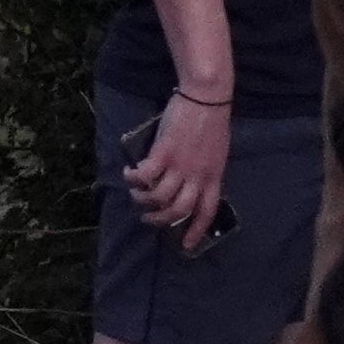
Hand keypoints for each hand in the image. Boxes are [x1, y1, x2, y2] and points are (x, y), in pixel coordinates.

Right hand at [124, 91, 234, 252]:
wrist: (207, 97)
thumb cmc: (211, 121)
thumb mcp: (215, 152)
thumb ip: (205, 169)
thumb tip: (188, 182)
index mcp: (214, 176)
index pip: (207, 211)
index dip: (196, 230)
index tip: (187, 246)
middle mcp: (198, 176)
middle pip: (179, 210)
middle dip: (161, 220)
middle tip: (148, 217)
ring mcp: (181, 166)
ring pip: (159, 196)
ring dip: (143, 199)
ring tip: (135, 193)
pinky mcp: (164, 153)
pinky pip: (145, 176)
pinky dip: (133, 178)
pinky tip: (128, 173)